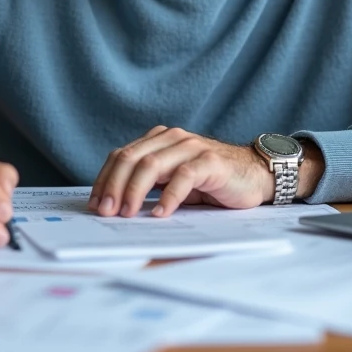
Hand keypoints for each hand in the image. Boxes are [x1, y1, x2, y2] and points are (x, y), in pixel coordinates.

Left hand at [88, 126, 274, 217]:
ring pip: (152, 163)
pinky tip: (160, 213)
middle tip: (106, 211)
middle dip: (114, 185)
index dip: (104, 179)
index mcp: (160, 140)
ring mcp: (192, 147)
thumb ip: (151, 184)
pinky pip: (184, 176)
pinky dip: (169, 196)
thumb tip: (114, 205)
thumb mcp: (175, 181)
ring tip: (127, 213)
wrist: (255, 174)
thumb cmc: (213, 182)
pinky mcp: (211, 162)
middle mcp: (173, 138)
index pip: (122, 155)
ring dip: (135, 190)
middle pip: (132, 157)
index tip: (95, 203)